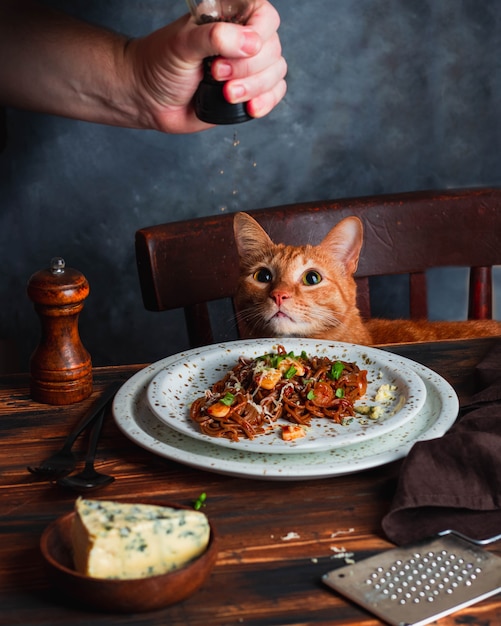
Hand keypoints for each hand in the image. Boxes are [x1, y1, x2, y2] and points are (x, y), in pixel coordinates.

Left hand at [127, 0, 286, 132]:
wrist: (148, 98)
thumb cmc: (160, 64)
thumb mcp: (182, 44)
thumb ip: (214, 37)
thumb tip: (251, 43)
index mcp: (229, 17)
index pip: (264, 16)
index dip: (258, 33)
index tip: (236, 50)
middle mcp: (242, 40)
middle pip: (272, 48)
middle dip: (248, 68)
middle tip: (216, 73)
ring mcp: (247, 68)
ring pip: (276, 73)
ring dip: (254, 87)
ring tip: (225, 94)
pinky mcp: (248, 93)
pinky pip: (274, 94)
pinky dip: (266, 102)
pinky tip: (250, 108)